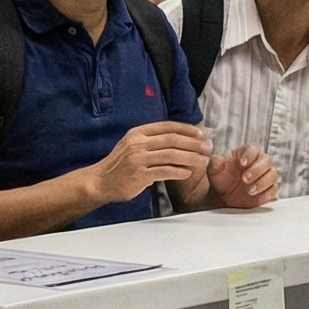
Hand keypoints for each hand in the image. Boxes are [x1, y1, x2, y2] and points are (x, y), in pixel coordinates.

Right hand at [87, 121, 211, 204]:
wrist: (100, 181)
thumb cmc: (120, 165)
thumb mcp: (132, 145)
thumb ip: (151, 141)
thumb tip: (179, 138)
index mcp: (138, 133)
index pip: (167, 126)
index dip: (187, 128)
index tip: (203, 132)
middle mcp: (138, 143)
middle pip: (172, 139)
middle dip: (193, 142)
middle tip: (208, 146)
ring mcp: (138, 159)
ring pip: (171, 155)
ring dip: (190, 157)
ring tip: (204, 160)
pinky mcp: (140, 175)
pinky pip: (164, 171)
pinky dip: (179, 172)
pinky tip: (188, 173)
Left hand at [206, 145, 276, 208]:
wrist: (224, 196)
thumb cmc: (220, 179)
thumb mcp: (214, 171)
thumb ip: (215, 164)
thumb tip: (217, 160)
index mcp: (246, 153)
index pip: (254, 148)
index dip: (250, 154)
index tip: (242, 163)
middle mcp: (258, 162)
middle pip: (267, 160)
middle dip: (257, 170)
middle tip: (245, 179)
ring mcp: (265, 176)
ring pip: (272, 174)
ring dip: (263, 183)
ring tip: (249, 191)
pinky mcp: (268, 190)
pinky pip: (273, 190)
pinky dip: (266, 194)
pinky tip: (255, 198)